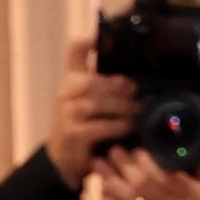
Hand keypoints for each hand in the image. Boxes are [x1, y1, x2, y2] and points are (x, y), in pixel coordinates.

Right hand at [44, 41, 136, 183]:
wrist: (64, 160)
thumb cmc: (83, 128)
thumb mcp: (91, 104)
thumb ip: (104, 90)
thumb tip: (133, 83)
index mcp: (71, 81)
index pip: (74, 52)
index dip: (88, 43)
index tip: (102, 39)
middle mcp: (65, 94)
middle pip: (92, 81)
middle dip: (117, 86)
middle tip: (134, 93)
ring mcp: (65, 114)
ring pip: (95, 102)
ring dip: (120, 107)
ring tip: (136, 112)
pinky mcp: (71, 135)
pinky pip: (98, 126)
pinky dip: (116, 126)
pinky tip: (127, 127)